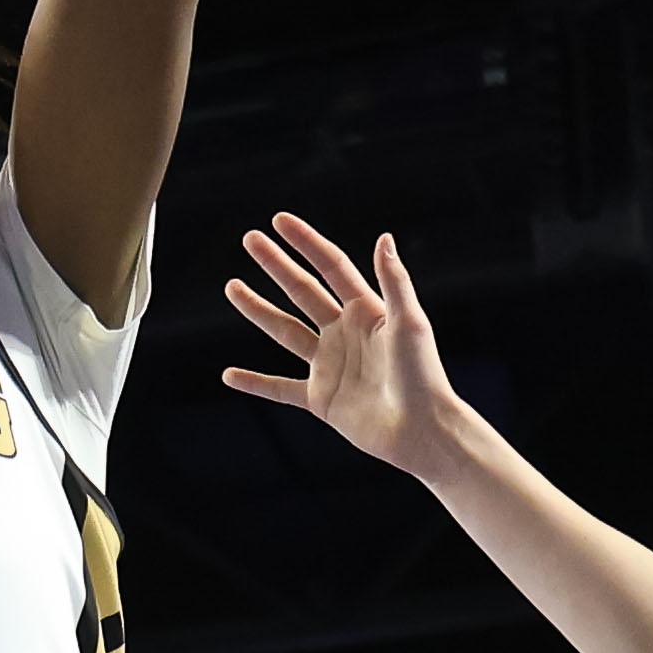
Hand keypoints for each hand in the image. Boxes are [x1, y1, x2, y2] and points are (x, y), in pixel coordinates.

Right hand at [223, 214, 477, 478]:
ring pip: (285, 331)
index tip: (279, 221)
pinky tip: (229, 375)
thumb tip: (384, 237)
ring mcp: (330, 366)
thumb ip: (394, 282)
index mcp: (367, 311)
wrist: (421, 431)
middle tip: (249, 239)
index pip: (330, 268)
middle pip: (302, 291)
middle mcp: (345, 333)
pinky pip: (280, 389)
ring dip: (258, 310)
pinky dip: (255, 383)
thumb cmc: (423, 375)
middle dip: (275, 265)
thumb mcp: (410, 324)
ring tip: (232, 287)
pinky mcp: (321, 399)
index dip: (306, 243)